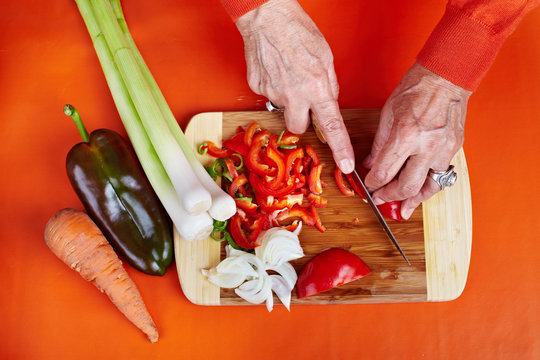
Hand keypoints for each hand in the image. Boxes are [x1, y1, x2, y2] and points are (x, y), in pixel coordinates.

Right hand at [235, 0, 354, 172]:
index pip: (332, 127)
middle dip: (303, 119)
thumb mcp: (325, 58)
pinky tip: (276, 70)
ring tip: (289, 76)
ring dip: (289, 100)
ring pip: (283, 110)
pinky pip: (269, 96)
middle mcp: (294, 95)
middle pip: (299, 128)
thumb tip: (328, 103)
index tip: (346, 165)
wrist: (268, 17)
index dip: (341, 149)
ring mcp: (273, 93)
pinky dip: (274, 86)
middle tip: (304, 101)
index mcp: (316, 88)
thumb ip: (328, 85)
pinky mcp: (257, 88)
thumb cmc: (297, 31)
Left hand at [363, 62, 470, 218]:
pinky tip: (422, 192)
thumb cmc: (416, 89)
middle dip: (391, 197)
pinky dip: (430, 186)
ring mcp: (443, 148)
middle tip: (382, 200)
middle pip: (407, 186)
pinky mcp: (454, 148)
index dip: (374, 184)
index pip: (385, 172)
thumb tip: (370, 164)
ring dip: (415, 200)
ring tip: (404, 209)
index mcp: (405, 135)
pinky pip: (441, 175)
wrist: (446, 77)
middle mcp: (426, 146)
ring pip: (429, 187)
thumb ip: (379, 144)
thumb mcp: (387, 114)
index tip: (370, 188)